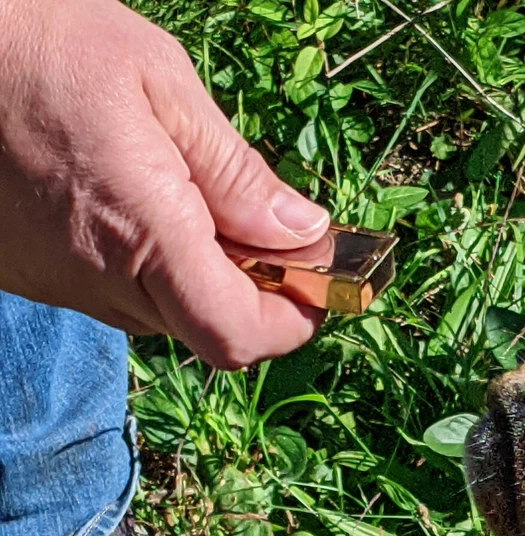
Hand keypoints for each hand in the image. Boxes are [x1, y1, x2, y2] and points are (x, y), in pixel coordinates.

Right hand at [0, 0, 329, 368]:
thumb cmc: (42, 38)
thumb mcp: (161, 83)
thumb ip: (237, 173)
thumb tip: (303, 233)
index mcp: (143, 231)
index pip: (236, 334)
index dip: (291, 323)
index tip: (316, 285)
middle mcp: (100, 278)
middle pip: (209, 331)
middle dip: (256, 295)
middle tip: (268, 233)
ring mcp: (61, 285)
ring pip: (166, 317)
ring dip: (203, 280)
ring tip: (197, 205)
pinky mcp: (33, 277)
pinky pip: (118, 296)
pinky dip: (151, 269)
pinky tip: (140, 208)